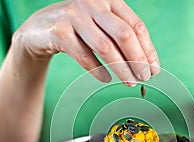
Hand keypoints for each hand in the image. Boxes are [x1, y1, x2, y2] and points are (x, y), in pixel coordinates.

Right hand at [12, 0, 159, 84]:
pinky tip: (106, 79)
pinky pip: (84, 56)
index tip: (154, 69)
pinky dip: (98, 70)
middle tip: (144, 78)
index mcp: (109, 1)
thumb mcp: (101, 26)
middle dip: (138, 59)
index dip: (148, 50)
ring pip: (105, 47)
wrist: (39, 28)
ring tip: (130, 82)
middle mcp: (94, 4)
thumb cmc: (78, 29)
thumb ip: (121, 38)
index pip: (136, 26)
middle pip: (124, 35)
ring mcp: (75, 16)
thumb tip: (147, 64)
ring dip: (121, 68)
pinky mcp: (59, 32)